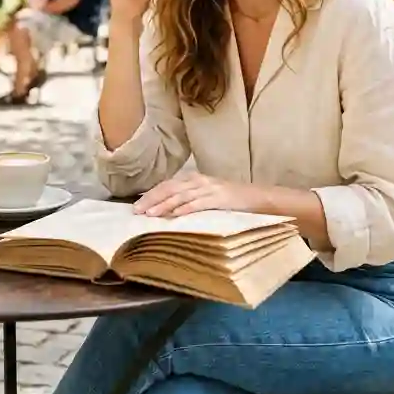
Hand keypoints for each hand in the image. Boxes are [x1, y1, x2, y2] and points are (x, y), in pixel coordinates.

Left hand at [133, 172, 254, 217]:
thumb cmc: (229, 199)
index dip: (150, 194)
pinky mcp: (219, 198)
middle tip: (136, 211)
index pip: (167, 185)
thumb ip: (188, 198)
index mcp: (194, 179)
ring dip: (164, 205)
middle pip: (170, 188)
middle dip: (152, 199)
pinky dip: (186, 208)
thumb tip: (166, 209)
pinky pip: (199, 203)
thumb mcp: (205, 195)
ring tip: (150, 214)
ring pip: (181, 195)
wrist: (256, 197)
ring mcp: (209, 188)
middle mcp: (199, 180)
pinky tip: (175, 215)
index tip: (136, 205)